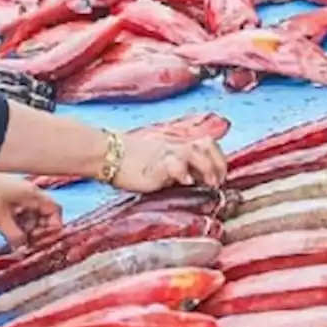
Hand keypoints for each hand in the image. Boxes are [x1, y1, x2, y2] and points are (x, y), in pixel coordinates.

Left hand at [0, 171, 63, 248]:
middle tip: (27, 244)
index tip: (42, 240)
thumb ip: (15, 236)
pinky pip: (15, 213)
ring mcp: (14, 194)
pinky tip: (5, 232)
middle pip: (42, 214)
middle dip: (36, 230)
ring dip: (24, 229)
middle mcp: (26, 193)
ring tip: (15, 241)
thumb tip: (22, 248)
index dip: (52, 226)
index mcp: (31, 194)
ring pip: (28, 214)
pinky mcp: (2, 198)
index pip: (54, 210)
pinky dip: (13, 223)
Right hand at [112, 135, 227, 192]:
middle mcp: (174, 145)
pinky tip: (186, 183)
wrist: (107, 154)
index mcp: (176, 144)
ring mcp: (166, 152)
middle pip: (207, 143)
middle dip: (219, 162)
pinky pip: (176, 164)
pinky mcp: (157, 163)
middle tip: (218, 181)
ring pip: (196, 151)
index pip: (206, 143)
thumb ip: (175, 164)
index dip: (218, 157)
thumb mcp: (156, 157)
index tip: (219, 175)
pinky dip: (185, 173)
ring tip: (209, 183)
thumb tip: (192, 179)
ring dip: (208, 167)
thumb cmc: (128, 159)